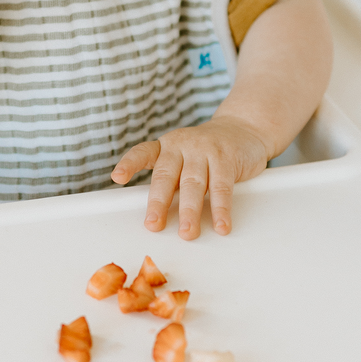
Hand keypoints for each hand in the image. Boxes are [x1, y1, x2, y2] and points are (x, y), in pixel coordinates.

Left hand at [111, 115, 271, 239]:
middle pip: (167, 175)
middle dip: (159, 202)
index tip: (117, 177)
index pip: (143, 153)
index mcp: (166, 147)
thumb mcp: (184, 160)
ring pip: (194, 183)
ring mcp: (204, 149)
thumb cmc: (206, 153)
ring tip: (187, 233)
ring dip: (190, 211)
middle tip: (154, 225)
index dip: (130, 164)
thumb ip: (172, 181)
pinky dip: (220, 209)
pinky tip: (220, 225)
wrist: (243, 128)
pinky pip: (222, 187)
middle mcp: (182, 145)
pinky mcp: (226, 158)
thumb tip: (158, 216)